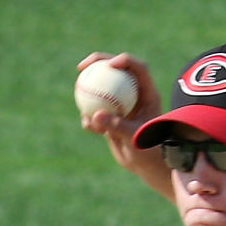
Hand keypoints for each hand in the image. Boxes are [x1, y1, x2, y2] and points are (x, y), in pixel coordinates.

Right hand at [76, 52, 168, 190]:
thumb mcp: (133, 138)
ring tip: (78, 92)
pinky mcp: (111, 115)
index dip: (124, 61)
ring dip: (89, 89)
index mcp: (147, 93)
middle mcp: (134, 93)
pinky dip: (90, 116)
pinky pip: (97, 110)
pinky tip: (86, 123)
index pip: (138, 68)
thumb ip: (115, 126)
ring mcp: (121, 103)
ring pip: (103, 88)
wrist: (144, 164)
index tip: (108, 65)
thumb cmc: (147, 151)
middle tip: (82, 66)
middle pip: (116, 70)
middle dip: (98, 62)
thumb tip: (93, 116)